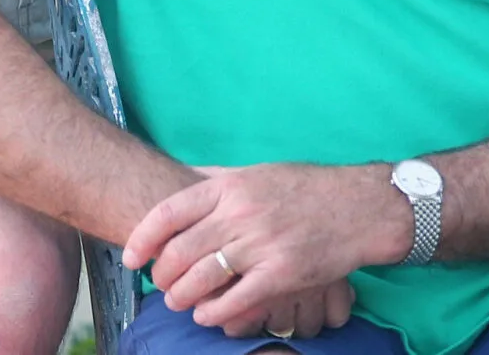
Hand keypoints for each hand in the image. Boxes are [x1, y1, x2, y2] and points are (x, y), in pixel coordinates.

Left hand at [123, 163, 403, 332]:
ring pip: (203, 277)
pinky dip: (214, 313)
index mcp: (230, 186)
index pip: (169, 212)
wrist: (358, 206)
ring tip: (178, 302)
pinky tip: (206, 316)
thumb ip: (217, 179)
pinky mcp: (282, 273)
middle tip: (159, 284)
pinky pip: (236, 299)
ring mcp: (261, 243)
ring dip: (183, 296)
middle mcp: (240, 213)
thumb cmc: (304, 188)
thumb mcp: (255, 172)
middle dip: (162, 273)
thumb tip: (180, 177)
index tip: (131, 257)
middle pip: (180, 250)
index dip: (142, 238)